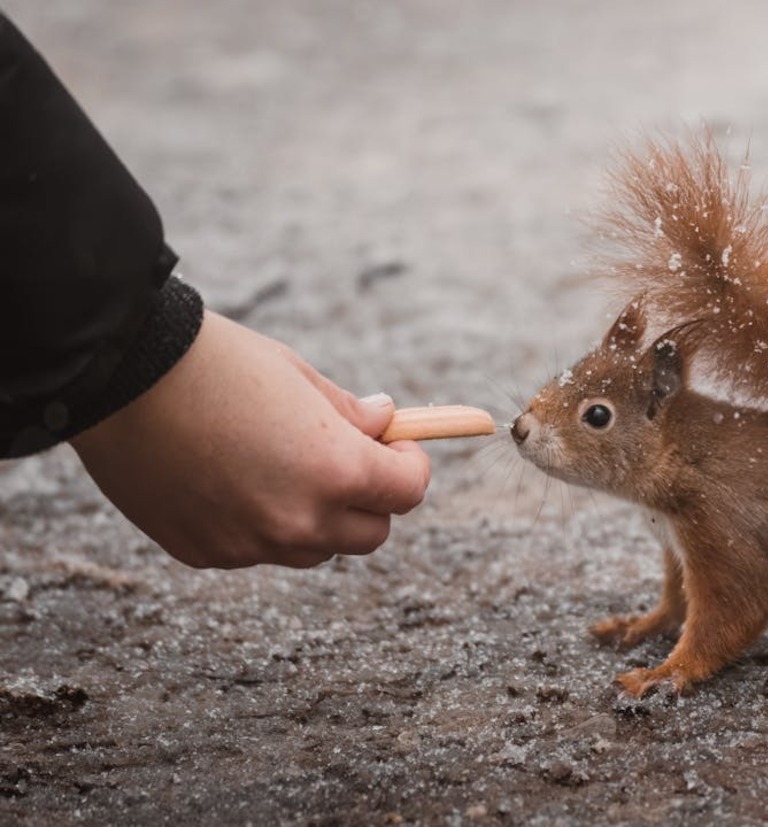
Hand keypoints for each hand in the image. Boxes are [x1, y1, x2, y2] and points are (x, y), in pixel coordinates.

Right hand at [70, 311, 430, 567]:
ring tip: (283, 467)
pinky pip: (257, 550)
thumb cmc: (217, 364)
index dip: (408, 465)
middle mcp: (298, 521)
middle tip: (348, 460)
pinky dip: (260, 525)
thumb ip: (351, 413)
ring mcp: (249, 545)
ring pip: (314, 549)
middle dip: (370, 499)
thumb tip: (385, 423)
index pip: (408, 493)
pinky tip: (230, 480)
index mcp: (335, 471)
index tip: (394, 444)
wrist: (119, 376)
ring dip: (318, 519)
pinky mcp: (205, 554)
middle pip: (370, 535)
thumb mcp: (299, 377)